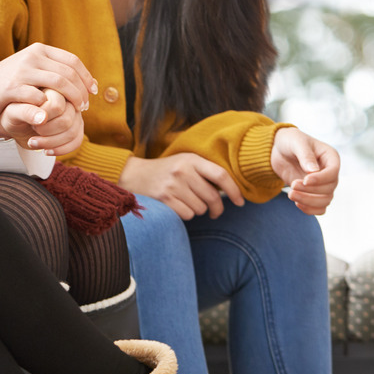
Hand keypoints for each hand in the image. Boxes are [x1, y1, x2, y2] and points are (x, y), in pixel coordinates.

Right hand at [0, 44, 95, 122]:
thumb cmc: (10, 81)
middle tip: (85, 105)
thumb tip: (82, 78)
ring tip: (75, 110)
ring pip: (58, 83)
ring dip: (71, 99)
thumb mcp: (31, 68)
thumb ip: (52, 69)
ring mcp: (22, 71)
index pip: (72, 60)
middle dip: (81, 91)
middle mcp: (32, 56)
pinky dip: (50, 107)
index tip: (93, 90)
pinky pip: (39, 97)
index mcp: (40, 50)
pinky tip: (56, 115)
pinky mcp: (12, 87)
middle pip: (68, 73)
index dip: (86, 76)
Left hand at [0, 91, 85, 156]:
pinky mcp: (76, 126)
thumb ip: (25, 111)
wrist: (16, 122)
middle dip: (46, 131)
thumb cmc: (13, 114)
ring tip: (33, 142)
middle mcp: (67, 98)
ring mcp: (74, 113)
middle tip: (32, 130)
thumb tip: (42, 118)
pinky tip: (46, 151)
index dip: (44, 118)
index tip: (30, 121)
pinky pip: (76, 141)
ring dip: (51, 142)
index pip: (57, 106)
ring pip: (73, 132)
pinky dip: (61, 150)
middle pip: (67, 120)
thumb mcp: (12, 113)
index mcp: (52, 87)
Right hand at [120, 152, 243, 220]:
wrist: (133, 174)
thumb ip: (203, 171)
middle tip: (215, 212)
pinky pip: (187, 214)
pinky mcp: (164, 199)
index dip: (234, 190)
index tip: (240, 202)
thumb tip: (230, 190)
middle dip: (217, 208)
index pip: (221, 175)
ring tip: (188, 203)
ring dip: (198, 210)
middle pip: (213, 197)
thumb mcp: (184, 162)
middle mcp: (183, 171)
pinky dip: (186, 214)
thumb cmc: (165, 170)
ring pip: (200, 208)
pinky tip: (178, 207)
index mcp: (191, 159)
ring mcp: (172, 185)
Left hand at [270, 127, 340, 214]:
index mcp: (330, 157)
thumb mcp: (296, 142)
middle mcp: (329, 172)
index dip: (320, 179)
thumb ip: (305, 155)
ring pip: (325, 201)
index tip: (304, 180)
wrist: (279, 149)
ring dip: (308, 201)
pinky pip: (319, 208)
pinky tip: (297, 202)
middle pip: (329, 189)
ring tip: (290, 194)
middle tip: (292, 185)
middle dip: (310, 191)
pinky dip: (309, 209)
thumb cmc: (290, 141)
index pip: (333, 173)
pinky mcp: (313, 193)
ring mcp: (322, 184)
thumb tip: (314, 171)